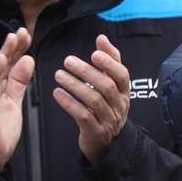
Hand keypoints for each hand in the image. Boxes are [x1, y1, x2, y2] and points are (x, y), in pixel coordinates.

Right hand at [0, 28, 34, 170]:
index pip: (7, 63)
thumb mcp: (14, 100)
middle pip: (0, 63)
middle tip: (21, 31)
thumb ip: (19, 81)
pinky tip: (0, 61)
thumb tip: (28, 59)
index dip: (16, 48)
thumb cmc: (0, 127)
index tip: (27, 34)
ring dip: (3, 54)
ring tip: (11, 40)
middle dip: (10, 46)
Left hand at [52, 35, 131, 163]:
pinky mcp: (95, 131)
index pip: (122, 75)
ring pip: (94, 100)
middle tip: (68, 61)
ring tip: (59, 75)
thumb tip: (102, 38)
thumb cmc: (106, 108)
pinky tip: (58, 94)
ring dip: (75, 86)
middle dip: (87, 72)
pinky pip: (83, 116)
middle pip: (106, 86)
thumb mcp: (112, 85)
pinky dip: (69, 103)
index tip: (95, 53)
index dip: (109, 64)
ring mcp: (108, 119)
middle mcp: (119, 105)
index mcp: (124, 92)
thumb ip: (109, 61)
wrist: (107, 142)